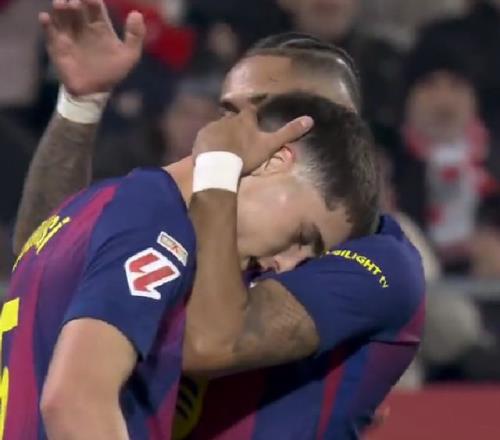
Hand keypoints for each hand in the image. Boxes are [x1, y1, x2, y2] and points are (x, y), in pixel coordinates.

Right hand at [39, 0, 145, 94]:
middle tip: (75, 2)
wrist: (94, 92)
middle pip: (76, 7)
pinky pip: (49, 32)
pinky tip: (46, 18)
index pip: (95, 6)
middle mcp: (82, 26)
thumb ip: (135, 36)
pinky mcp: (56, 46)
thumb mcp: (129, 56)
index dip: (92, 0)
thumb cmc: (112, 72)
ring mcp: (68, 34)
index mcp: (100, 25)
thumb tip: (137, 13)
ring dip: (60, 8)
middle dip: (75, 2)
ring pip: (61, 16)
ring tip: (62, 4)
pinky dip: (46, 24)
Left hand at [193, 109, 313, 174]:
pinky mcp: (200, 138)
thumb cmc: (246, 155)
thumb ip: (288, 133)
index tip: (251, 117)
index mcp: (244, 119)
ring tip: (225, 149)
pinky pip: (206, 138)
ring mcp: (212, 127)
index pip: (248, 109)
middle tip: (239, 139)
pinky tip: (213, 154)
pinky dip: (210, 143)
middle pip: (232, 119)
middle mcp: (227, 119)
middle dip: (235, 126)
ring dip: (222, 135)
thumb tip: (310, 119)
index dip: (250, 113)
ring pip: (219, 128)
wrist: (219, 166)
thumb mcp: (269, 145)